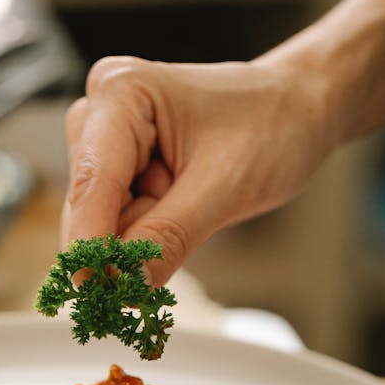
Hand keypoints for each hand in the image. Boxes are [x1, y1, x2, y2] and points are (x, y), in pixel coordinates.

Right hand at [61, 55, 332, 285]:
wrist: (297, 111)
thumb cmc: (272, 125)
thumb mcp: (227, 185)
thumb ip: (171, 236)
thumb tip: (128, 285)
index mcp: (122, 93)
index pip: (91, 182)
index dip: (90, 243)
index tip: (96, 291)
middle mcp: (100, 114)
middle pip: (87, 207)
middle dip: (121, 246)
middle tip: (164, 264)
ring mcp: (105, 145)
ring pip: (99, 224)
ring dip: (138, 243)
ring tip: (195, 212)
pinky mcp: (117, 173)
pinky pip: (116, 227)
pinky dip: (144, 242)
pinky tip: (183, 218)